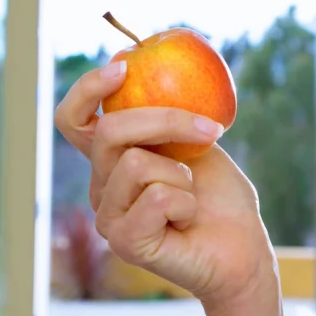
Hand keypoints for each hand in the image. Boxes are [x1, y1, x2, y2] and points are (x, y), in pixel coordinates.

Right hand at [54, 63, 277, 307]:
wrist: (243, 249)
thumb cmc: (221, 197)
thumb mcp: (195, 141)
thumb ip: (167, 113)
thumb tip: (142, 65)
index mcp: (112, 159)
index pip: (73, 120)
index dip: (87, 89)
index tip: (124, 68)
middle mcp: (102, 186)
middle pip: (110, 130)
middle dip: (167, 121)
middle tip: (210, 130)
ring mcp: (108, 216)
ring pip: (135, 163)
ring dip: (182, 174)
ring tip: (191, 197)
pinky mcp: (124, 241)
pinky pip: (155, 197)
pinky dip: (185, 203)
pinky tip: (187, 220)